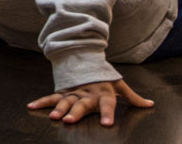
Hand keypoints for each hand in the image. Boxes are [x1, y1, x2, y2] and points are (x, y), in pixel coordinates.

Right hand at [28, 79, 152, 126]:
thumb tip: (150, 105)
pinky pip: (51, 97)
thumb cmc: (103, 75)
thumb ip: (132, 96)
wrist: (83, 56)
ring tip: (53, 118)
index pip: (107, 103)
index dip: (107, 113)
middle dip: (75, 112)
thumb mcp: (118, 83)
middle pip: (81, 104)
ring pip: (65, 101)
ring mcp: (73, 92)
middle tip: (70, 121)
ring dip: (58, 109)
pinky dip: (41, 101)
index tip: (107, 124)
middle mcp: (87, 93)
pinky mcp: (62, 91)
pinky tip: (31, 106)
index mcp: (103, 92)